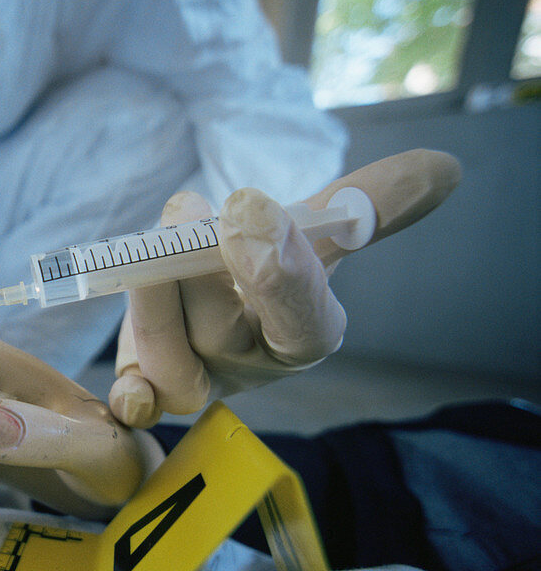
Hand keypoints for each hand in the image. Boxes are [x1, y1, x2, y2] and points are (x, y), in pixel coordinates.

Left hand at [109, 149, 460, 427]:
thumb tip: (444, 167)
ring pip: (171, 359)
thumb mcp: (317, 232)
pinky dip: (132, 399)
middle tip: (190, 208)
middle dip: (202, 275)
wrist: (213, 294)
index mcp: (302, 332)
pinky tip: (126, 389)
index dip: (282, 274)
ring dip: (153, 301)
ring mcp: (196, 378)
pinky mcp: (148, 382)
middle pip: (221, 336)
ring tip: (155, 235)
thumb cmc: (267, 265)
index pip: (304, 322)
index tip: (255, 208)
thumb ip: (369, 204)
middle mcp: (248, 364)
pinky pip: (138, 403)